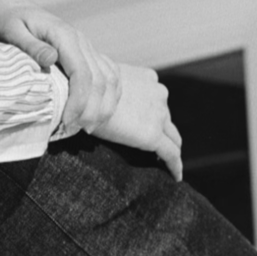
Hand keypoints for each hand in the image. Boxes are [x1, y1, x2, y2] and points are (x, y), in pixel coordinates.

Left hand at [0, 0, 177, 176]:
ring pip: (110, 79)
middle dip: (92, 110)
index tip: (66, 123)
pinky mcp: (86, 53)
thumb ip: (29, 45)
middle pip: (101, 81)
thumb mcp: (9, 30)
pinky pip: (109, 74)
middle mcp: (81, 41)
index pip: (84, 75)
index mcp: (64, 36)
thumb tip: (52, 59)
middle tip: (72, 131)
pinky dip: (109, 96)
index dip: (79, 103)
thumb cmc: (4, 21)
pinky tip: (98, 112)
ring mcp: (86, 46)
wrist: (8, 7)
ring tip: (85, 127)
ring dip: (103, 106)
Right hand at [83, 58, 183, 178]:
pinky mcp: (153, 135)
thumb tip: (100, 101)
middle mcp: (159, 93)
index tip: (148, 125)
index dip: (154, 114)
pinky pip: (171, 154)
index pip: (156, 100)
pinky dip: (175, 165)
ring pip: (172, 136)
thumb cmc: (83, 87)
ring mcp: (158, 114)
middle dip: (161, 131)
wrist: (81, 94)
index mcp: (148, 78)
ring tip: (165, 164)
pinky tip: (175, 176)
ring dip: (169, 147)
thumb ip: (111, 88)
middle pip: (165, 118)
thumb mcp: (102, 80)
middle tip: (155, 148)